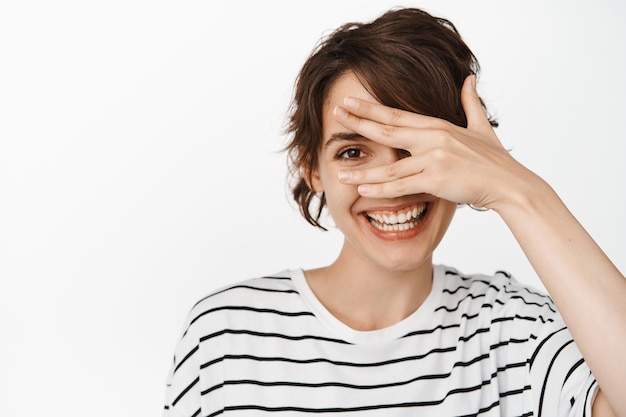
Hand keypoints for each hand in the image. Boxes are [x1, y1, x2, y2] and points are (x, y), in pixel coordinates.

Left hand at [333, 75, 533, 210]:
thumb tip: (469, 80)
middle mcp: (434, 138)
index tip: (350, 102)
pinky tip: (362, 191)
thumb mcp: (482, 128)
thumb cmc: (495, 160)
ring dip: (362, 170)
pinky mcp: (438, 180)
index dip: (370, 108)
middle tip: (335, 115)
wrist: (511, 184)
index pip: (397, 114)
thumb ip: (470, 104)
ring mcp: (435, 159)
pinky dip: (381, 189)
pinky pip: (402, 186)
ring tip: (338, 171)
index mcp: (438, 126)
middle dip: (358, 123)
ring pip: (390, 166)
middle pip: (388, 130)